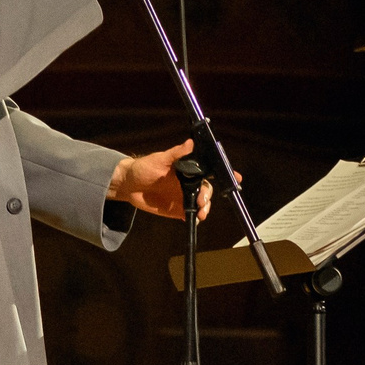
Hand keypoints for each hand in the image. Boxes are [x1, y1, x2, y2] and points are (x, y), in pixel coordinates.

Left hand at [109, 138, 237, 220]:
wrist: (128, 185)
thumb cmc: (143, 167)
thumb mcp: (159, 159)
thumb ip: (176, 153)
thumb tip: (190, 143)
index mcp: (189, 170)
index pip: (210, 172)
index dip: (225, 174)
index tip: (236, 178)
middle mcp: (189, 184)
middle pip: (207, 190)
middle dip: (208, 196)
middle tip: (202, 200)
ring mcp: (183, 197)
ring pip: (201, 204)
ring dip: (204, 208)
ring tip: (200, 213)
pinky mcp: (176, 209)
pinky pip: (189, 216)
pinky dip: (193, 219)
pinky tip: (193, 221)